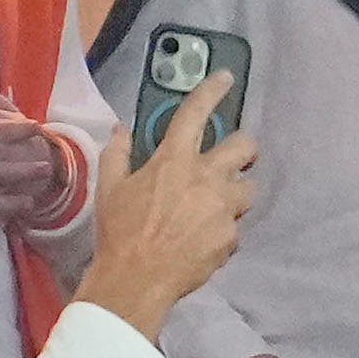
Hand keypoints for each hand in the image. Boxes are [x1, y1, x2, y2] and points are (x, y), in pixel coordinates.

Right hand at [73, 72, 255, 338]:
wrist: (137, 279)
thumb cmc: (120, 230)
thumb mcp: (109, 188)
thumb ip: (118, 153)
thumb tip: (122, 129)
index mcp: (174, 159)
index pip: (196, 112)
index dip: (213, 90)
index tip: (226, 78)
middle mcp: (207, 177)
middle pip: (245, 146)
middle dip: (243, 148)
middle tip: (231, 159)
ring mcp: (223, 208)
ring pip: (249, 188)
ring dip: (236, 192)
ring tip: (218, 205)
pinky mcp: (230, 238)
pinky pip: (235, 227)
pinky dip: (223, 230)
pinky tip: (204, 239)